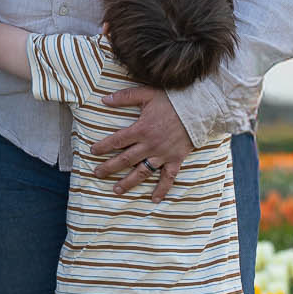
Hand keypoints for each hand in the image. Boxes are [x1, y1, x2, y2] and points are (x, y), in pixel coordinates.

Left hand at [91, 87, 194, 201]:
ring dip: (128, 182)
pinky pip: (168, 177)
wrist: (200, 108)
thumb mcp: (147, 94)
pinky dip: (162, 189)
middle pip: (125, 160)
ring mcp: (162, 154)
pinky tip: (154, 199)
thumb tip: (104, 100)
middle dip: (109, 168)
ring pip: (142, 172)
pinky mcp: (175, 159)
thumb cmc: (173, 100)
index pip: (116, 141)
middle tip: (97, 174)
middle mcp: (149, 145)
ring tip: (116, 190)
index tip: (93, 152)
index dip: (103, 147)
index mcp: (141, 129)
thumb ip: (125, 97)